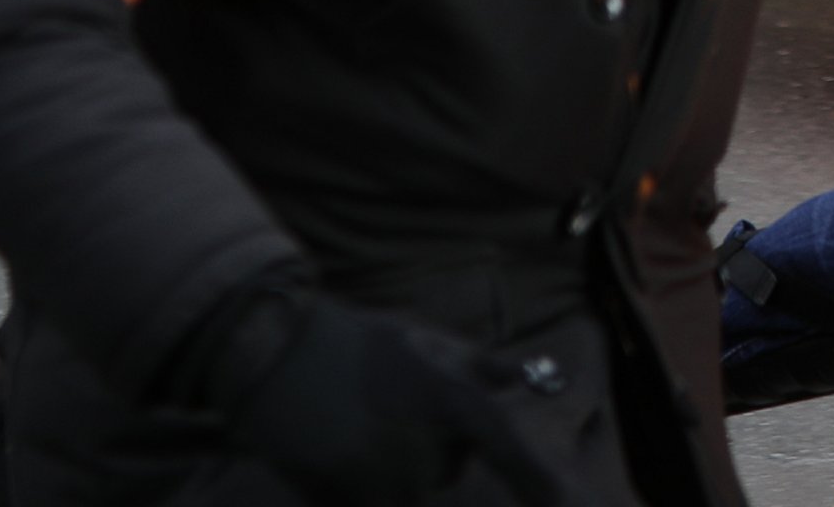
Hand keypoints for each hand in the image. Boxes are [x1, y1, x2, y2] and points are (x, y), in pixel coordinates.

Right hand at [219, 294, 562, 506]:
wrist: (275, 359)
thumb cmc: (360, 344)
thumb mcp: (429, 343)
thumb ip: (485, 366)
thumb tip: (535, 377)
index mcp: (452, 402)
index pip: (506, 446)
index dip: (536, 479)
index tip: (558, 500)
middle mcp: (424, 450)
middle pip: (446, 467)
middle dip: (430, 446)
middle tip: (390, 406)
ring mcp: (382, 484)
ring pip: (407, 488)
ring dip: (392, 468)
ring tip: (358, 423)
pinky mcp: (342, 504)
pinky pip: (370, 502)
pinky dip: (359, 486)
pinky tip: (337, 447)